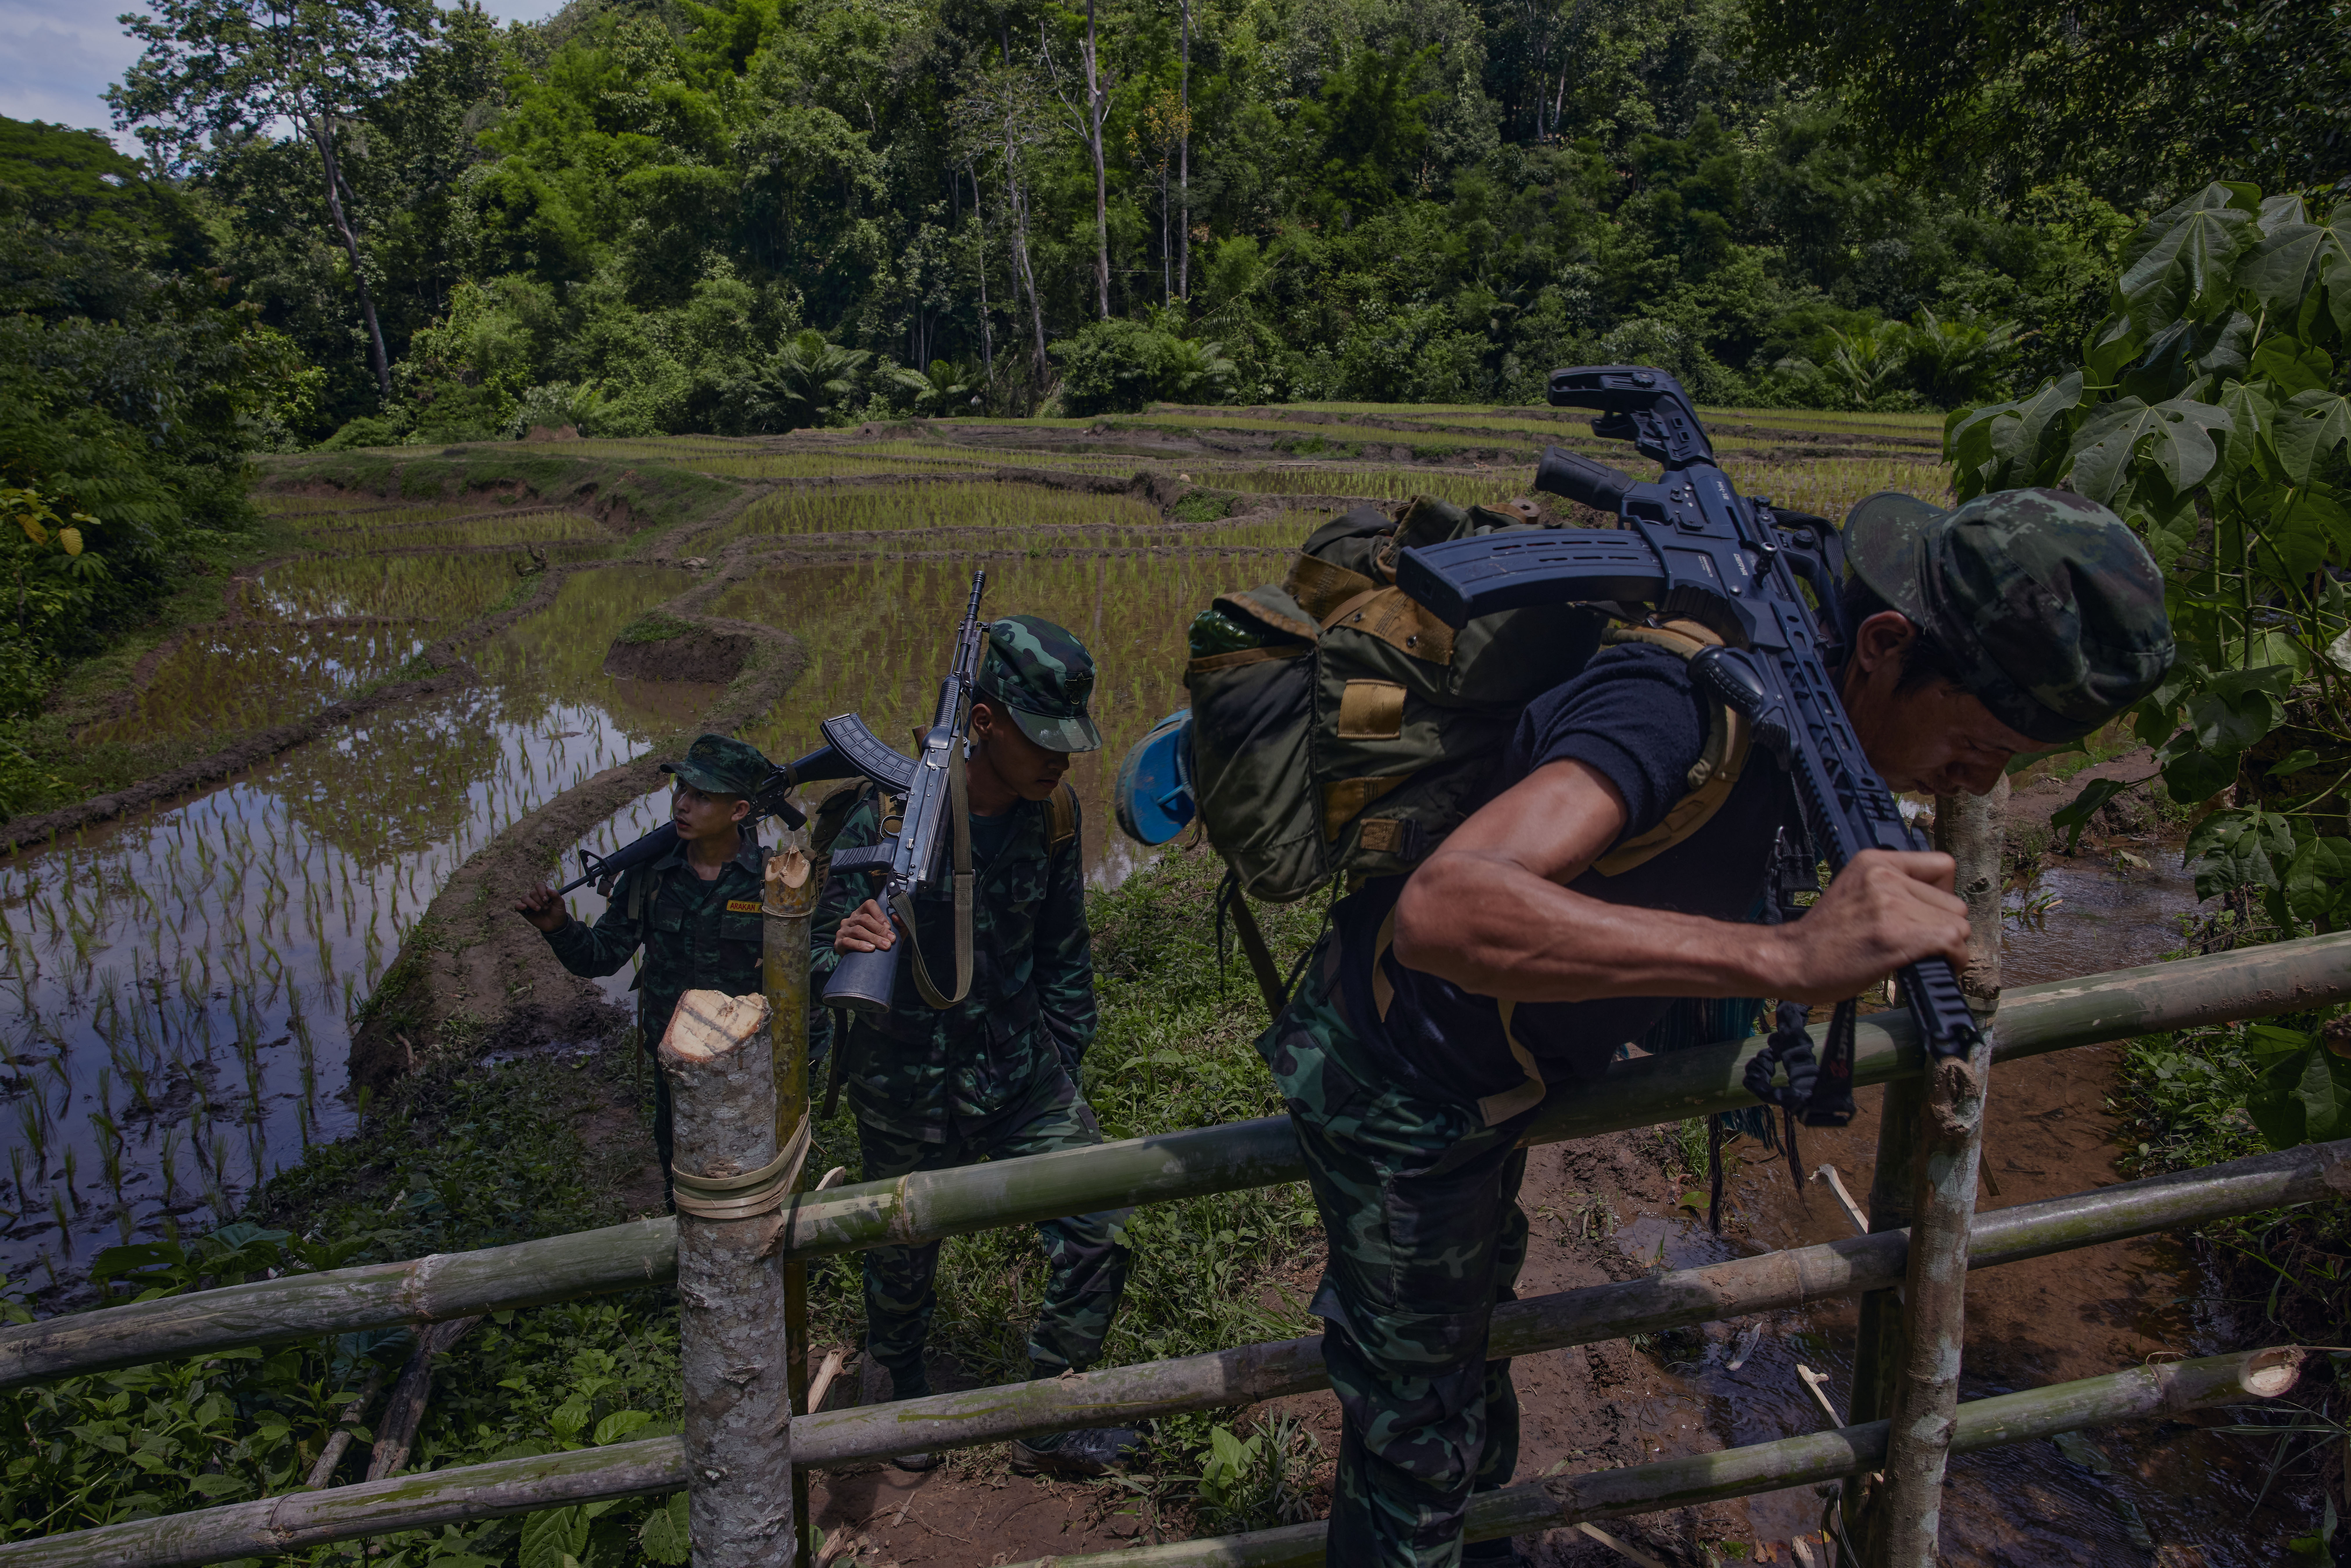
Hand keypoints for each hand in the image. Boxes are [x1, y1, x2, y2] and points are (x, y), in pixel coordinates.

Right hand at [514, 885, 568, 932]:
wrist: (555, 924)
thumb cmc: (557, 912)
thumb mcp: (560, 904)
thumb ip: (556, 895)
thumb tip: (548, 889)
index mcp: (543, 892)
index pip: (539, 886)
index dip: (541, 891)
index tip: (546, 899)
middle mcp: (535, 896)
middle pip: (533, 893)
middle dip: (540, 901)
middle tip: (546, 908)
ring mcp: (529, 903)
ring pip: (524, 897)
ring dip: (532, 903)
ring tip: (539, 910)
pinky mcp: (524, 911)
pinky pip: (517, 906)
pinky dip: (519, 905)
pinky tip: (524, 907)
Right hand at [835, 898, 896, 953]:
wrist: (862, 961)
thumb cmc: (878, 942)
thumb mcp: (890, 933)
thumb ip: (898, 924)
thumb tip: (896, 917)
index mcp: (861, 912)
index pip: (869, 904)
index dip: (879, 914)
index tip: (889, 926)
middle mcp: (851, 919)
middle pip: (864, 919)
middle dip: (879, 929)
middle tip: (891, 939)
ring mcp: (843, 930)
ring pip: (858, 930)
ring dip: (873, 938)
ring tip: (885, 945)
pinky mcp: (838, 943)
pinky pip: (848, 941)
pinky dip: (860, 945)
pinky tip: (870, 948)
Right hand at [1766, 849, 1971, 1003]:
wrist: (1791, 960)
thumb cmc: (1823, 938)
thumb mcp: (1856, 891)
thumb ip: (1893, 888)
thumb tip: (1937, 906)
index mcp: (1874, 861)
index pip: (1942, 866)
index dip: (1942, 895)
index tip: (1928, 915)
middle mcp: (1885, 876)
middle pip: (1954, 902)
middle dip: (1944, 927)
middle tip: (1921, 944)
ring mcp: (1891, 905)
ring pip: (1958, 925)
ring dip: (1948, 947)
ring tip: (1922, 956)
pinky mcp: (1897, 936)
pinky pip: (1952, 944)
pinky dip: (1951, 961)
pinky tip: (1932, 966)